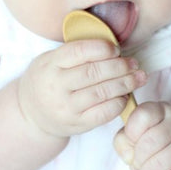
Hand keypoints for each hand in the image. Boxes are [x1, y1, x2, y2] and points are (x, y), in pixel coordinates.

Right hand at [17, 40, 146, 137]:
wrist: (31, 114)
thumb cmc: (48, 80)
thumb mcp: (51, 60)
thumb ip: (75, 52)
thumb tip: (113, 45)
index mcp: (50, 64)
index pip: (79, 51)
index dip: (102, 48)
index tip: (116, 49)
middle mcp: (56, 86)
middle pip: (94, 73)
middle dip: (120, 66)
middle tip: (135, 63)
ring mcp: (66, 107)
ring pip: (102, 93)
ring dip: (125, 84)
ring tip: (139, 77)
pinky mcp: (77, 124)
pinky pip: (103, 113)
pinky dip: (119, 103)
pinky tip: (126, 95)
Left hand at [113, 102, 170, 169]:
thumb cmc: (160, 141)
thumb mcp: (140, 132)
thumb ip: (124, 140)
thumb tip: (128, 156)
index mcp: (163, 110)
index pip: (143, 115)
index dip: (131, 132)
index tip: (133, 141)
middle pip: (149, 143)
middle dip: (137, 160)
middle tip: (138, 165)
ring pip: (158, 165)